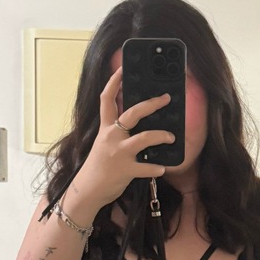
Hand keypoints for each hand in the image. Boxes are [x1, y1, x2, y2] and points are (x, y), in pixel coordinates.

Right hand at [71, 67, 173, 208]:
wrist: (88, 190)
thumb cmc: (98, 167)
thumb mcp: (104, 145)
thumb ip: (117, 134)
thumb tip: (138, 126)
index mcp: (106, 129)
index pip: (106, 100)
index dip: (114, 82)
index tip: (122, 69)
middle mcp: (112, 137)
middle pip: (132, 113)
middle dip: (151, 104)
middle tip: (166, 98)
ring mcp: (119, 153)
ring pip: (144, 138)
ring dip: (161, 136)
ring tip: (171, 137)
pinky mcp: (125, 170)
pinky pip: (147, 168)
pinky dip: (156, 168)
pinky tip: (162, 168)